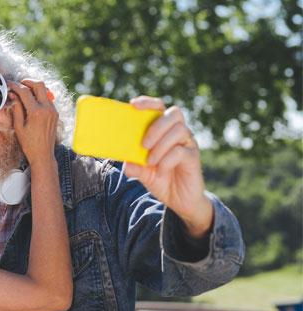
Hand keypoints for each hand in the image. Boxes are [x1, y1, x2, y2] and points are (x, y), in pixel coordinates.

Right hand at [8, 80, 57, 164]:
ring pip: (45, 91)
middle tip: (18, 85)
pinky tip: (31, 102)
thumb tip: (13, 96)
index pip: (25, 92)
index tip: (9, 84)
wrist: (43, 155)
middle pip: (39, 85)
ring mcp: (53, 110)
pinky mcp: (55, 114)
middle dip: (28, 82)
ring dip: (34, 89)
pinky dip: (39, 97)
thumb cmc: (29, 144)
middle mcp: (47, 109)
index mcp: (36, 112)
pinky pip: (47, 99)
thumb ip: (16, 109)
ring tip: (24, 93)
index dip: (15, 86)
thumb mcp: (19, 127)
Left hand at [124, 96, 212, 237]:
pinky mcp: (193, 157)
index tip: (133, 105)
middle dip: (156, 126)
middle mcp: (178, 133)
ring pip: (179, 130)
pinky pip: (181, 151)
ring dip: (161, 145)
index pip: (159, 108)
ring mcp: (187, 144)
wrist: (179, 200)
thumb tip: (125, 163)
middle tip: (143, 144)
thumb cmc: (161, 180)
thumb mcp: (143, 174)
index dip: (148, 103)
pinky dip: (167, 160)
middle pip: (174, 113)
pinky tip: (160, 171)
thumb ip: (135, 167)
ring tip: (150, 162)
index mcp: (163, 131)